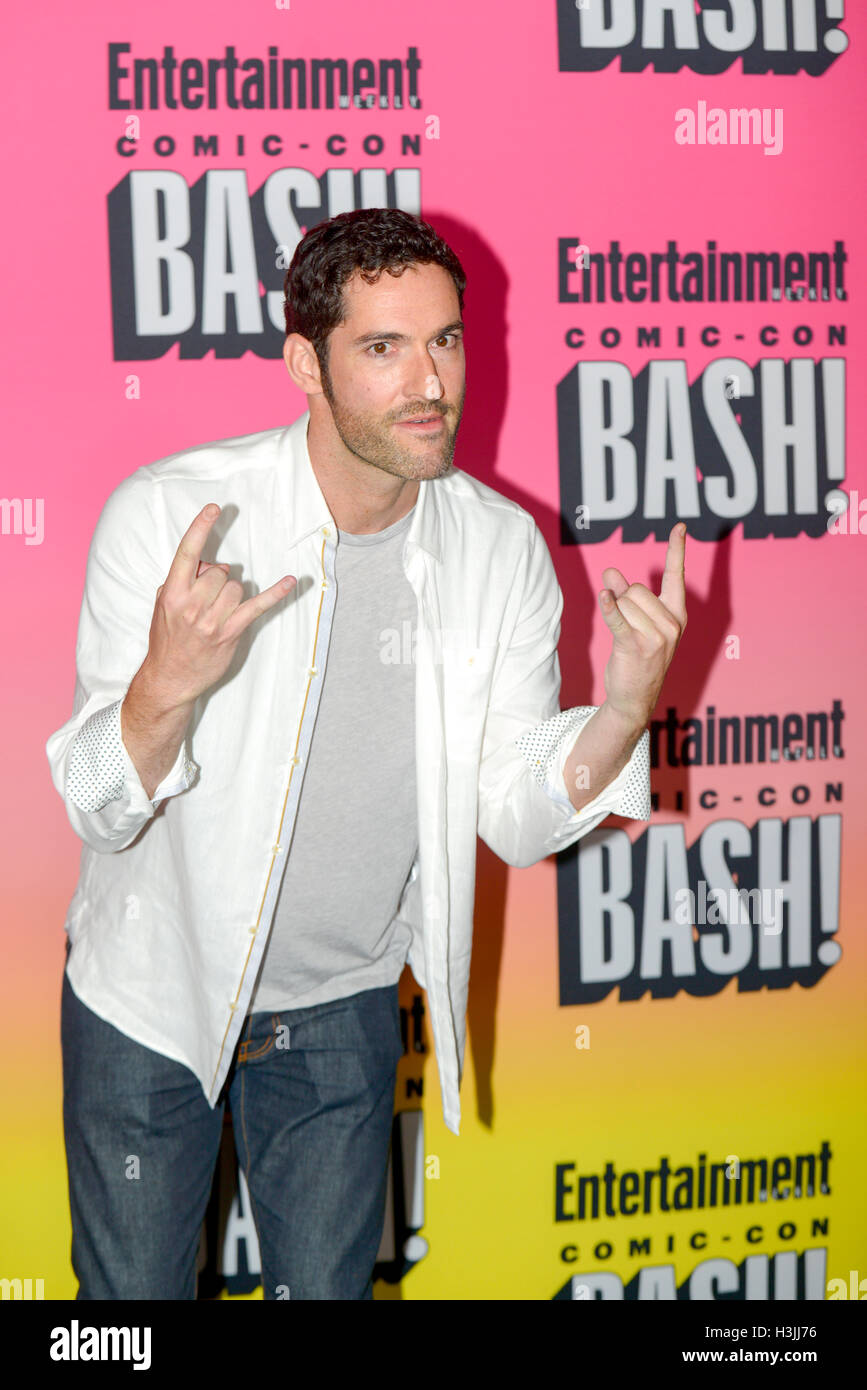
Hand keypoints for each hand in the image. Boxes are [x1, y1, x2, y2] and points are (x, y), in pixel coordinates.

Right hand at [142, 503, 296, 706]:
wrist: (171, 678)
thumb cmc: (167, 639)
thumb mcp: (162, 606)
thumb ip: (181, 581)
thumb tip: (207, 566)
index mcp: (172, 593)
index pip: (187, 553)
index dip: (200, 528)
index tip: (213, 508)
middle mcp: (192, 605)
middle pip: (219, 572)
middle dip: (217, 579)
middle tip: (207, 599)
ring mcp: (212, 620)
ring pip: (236, 586)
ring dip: (231, 595)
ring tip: (218, 612)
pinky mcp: (231, 632)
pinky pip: (258, 606)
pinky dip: (276, 593)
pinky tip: (291, 581)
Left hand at [598, 521, 686, 728]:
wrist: (635, 698)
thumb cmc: (637, 657)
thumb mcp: (638, 624)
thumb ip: (626, 596)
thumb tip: (609, 572)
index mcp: (677, 615)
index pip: (676, 576)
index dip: (677, 550)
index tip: (680, 526)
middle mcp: (671, 624)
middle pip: (636, 589)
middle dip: (624, 602)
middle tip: (628, 628)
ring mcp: (656, 636)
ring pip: (624, 602)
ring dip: (616, 615)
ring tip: (624, 638)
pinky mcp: (635, 646)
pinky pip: (617, 618)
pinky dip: (608, 607)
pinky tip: (603, 596)